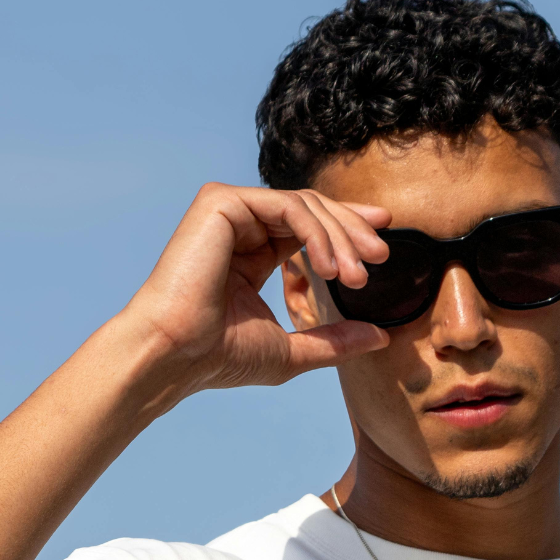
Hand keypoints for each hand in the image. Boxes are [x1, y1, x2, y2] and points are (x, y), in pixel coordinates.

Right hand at [120, 182, 391, 391]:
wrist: (176, 355)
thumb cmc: (218, 358)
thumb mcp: (292, 350)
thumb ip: (334, 340)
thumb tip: (382, 335)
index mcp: (251, 253)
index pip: (308, 228)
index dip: (349, 228)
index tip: (382, 243)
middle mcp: (240, 226)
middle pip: (312, 210)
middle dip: (353, 231)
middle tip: (381, 258)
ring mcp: (229, 210)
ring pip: (304, 205)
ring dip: (340, 237)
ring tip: (356, 276)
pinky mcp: (221, 202)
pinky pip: (286, 205)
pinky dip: (316, 233)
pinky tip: (328, 266)